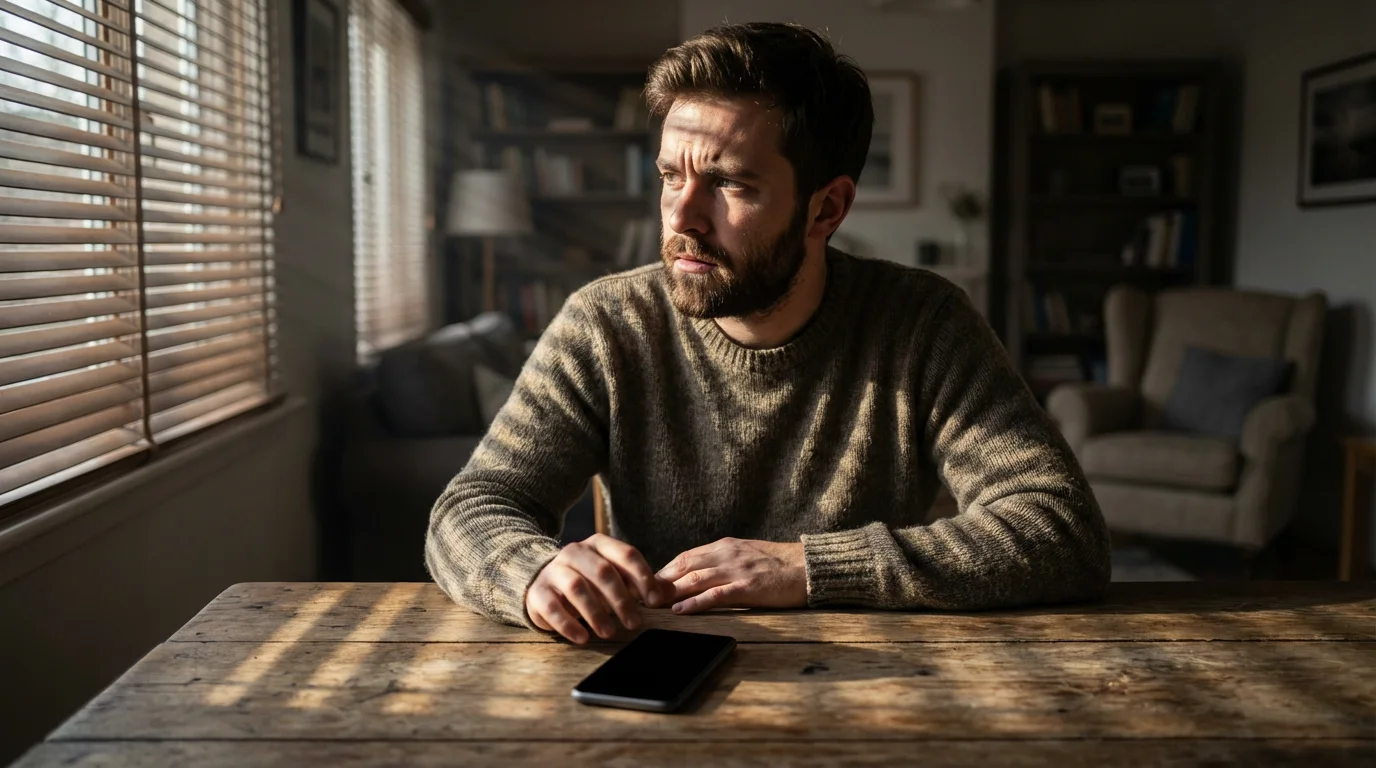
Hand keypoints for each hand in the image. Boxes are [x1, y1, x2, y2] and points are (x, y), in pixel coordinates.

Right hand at [525, 534, 673, 643]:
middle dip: (621, 599)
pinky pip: (553, 607)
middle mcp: (575, 552)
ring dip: (596, 613)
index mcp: (599, 544)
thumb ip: (641, 583)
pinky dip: (569, 624)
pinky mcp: (538, 592)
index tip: (654, 601)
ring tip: (608, 632)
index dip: (643, 577)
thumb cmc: (588, 580)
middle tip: (634, 624)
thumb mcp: (614, 577)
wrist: (541, 580)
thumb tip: (670, 593)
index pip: (626, 555)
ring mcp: (554, 571)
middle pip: (603, 572)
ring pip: (577, 588)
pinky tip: (582, 637)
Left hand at [657, 537, 807, 613]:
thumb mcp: (746, 555)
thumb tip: (697, 575)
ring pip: (695, 579)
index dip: (663, 571)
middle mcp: (726, 555)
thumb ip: (723, 562)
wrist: (808, 567)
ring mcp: (737, 570)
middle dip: (659, 581)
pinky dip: (695, 602)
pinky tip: (680, 610)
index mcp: (724, 546)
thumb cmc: (779, 565)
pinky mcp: (748, 587)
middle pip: (683, 566)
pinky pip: (716, 594)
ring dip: (670, 592)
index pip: (685, 557)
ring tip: (651, 604)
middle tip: (639, 595)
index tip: (646, 584)